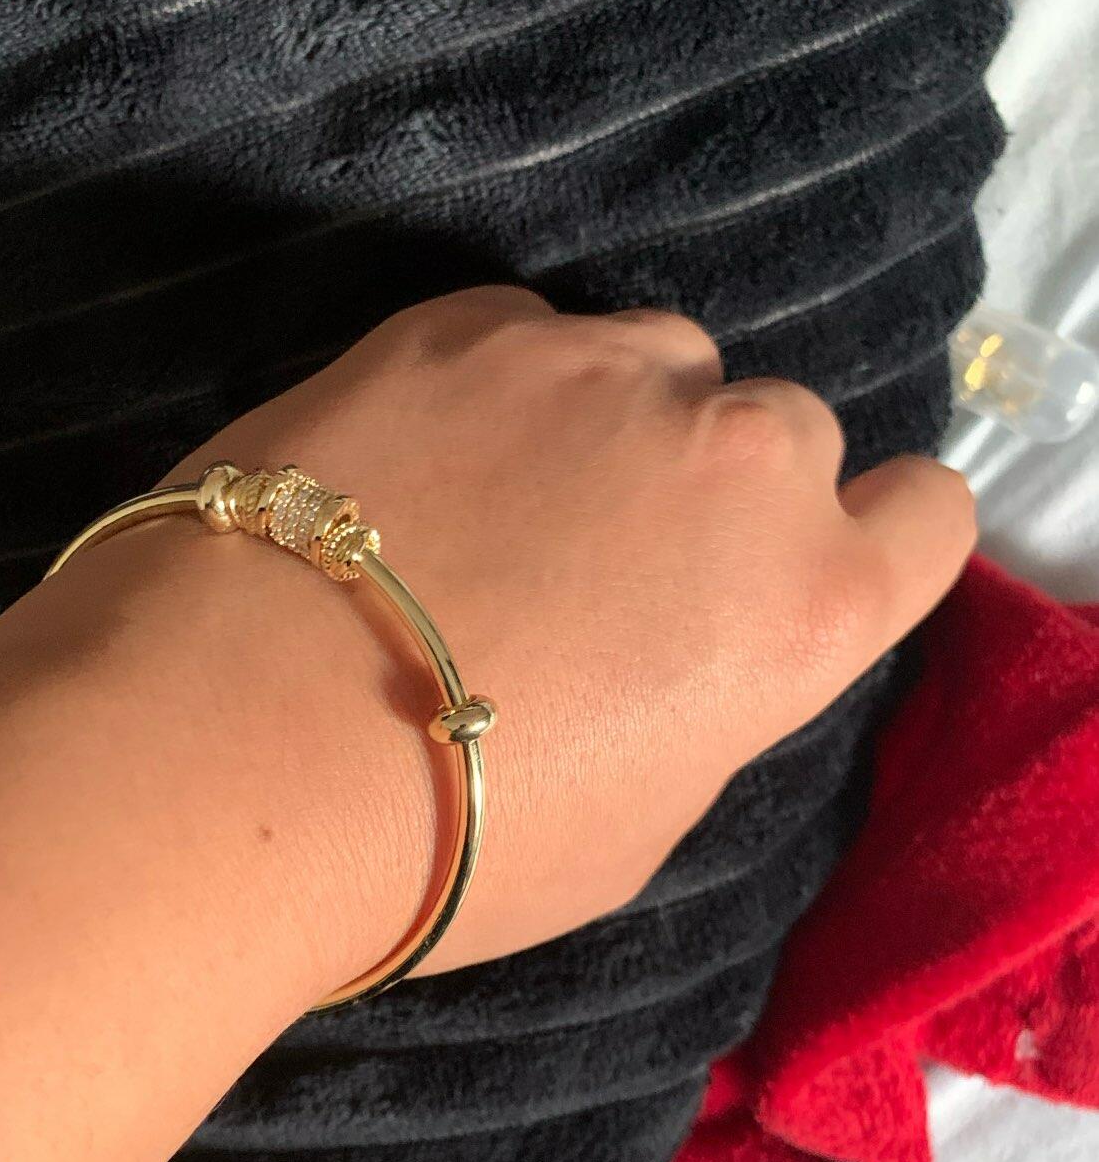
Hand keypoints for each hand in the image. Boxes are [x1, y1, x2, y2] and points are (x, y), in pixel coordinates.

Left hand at [167, 286, 974, 973]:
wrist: (232, 746)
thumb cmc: (448, 841)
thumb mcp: (640, 818)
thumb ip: (709, 691)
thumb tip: (682, 629)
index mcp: (804, 601)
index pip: (928, 513)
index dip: (860, 539)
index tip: (782, 574)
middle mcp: (733, 458)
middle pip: (786, 428)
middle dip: (718, 486)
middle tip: (601, 569)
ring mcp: (595, 367)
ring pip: (657, 359)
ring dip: (610, 421)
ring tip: (488, 512)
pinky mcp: (461, 320)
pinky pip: (529, 330)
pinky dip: (495, 387)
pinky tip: (407, 471)